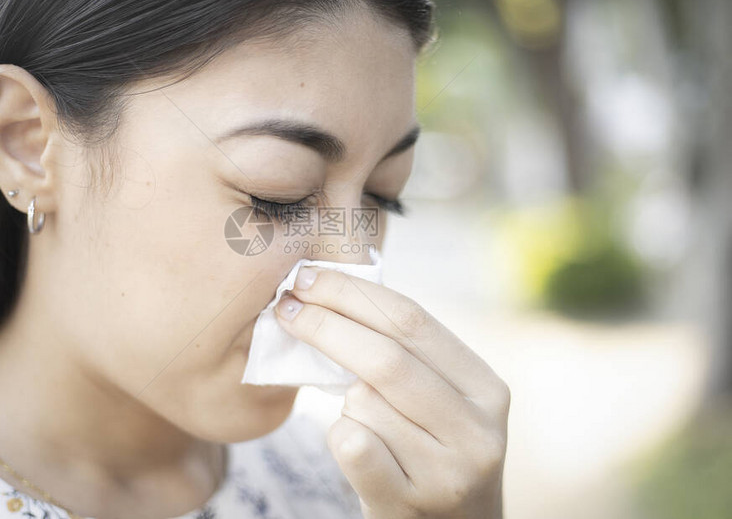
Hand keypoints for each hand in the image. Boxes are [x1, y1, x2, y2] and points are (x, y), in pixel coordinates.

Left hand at [275, 267, 508, 518]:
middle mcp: (477, 430)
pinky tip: (358, 446)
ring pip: (362, 403)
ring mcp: (447, 473)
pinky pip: (349, 444)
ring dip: (344, 398)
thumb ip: (406, 352)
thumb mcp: (441, 398)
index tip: (308, 276)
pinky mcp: (408, 503)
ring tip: (365, 415)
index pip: (412, 320)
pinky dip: (339, 433)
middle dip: (325, 324)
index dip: (352, 293)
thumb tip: (327, 290)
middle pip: (385, 357)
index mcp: (487, 388)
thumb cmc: (432, 447)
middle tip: (286, 307)